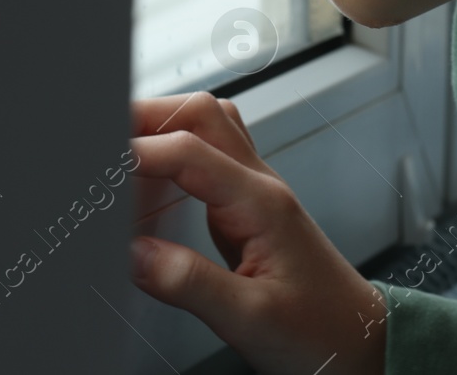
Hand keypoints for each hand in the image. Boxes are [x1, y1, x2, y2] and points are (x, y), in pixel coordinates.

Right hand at [128, 91, 387, 374]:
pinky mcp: (250, 209)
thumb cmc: (319, 331)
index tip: (98, 166)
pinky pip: (210, 157)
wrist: (359, 340)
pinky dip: (174, 151)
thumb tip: (133, 253)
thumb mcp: (249, 318)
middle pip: (202, 115)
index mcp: (262, 204)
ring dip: (162, 125)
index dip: (137, 152)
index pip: (190, 151)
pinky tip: (151, 175)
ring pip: (210, 127)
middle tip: (101, 140)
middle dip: (146, 116)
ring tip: (119, 149)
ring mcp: (257, 192)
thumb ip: (189, 283)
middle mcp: (261, 186)